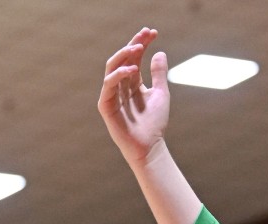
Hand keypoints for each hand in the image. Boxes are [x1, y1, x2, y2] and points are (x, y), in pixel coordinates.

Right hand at [99, 27, 170, 164]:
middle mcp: (120, 85)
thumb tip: (160, 52)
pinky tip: (132, 69)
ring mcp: (111, 94)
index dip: (142, 43)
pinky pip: (108, 86)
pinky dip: (119, 75)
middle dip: (133, 45)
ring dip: (124, 56)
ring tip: (137, 48)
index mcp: (132, 82)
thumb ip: (159, 74)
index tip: (153, 32)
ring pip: (112, 68)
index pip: (135, 57)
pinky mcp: (105, 105)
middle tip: (145, 34)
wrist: (150, 147)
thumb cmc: (154, 123)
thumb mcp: (161, 94)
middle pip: (123, 59)